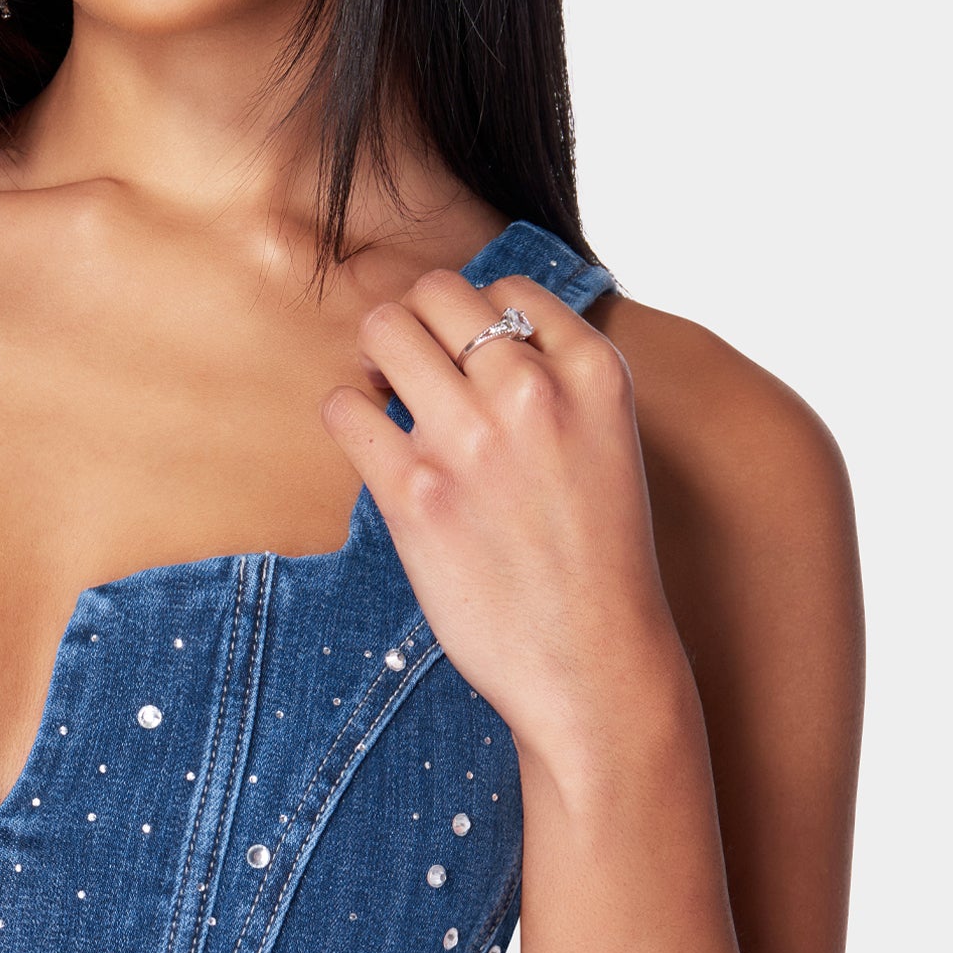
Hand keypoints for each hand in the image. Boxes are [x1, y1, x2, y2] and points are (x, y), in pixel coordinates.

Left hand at [320, 270, 686, 774]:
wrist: (594, 664)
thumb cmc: (596, 560)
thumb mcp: (607, 443)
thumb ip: (555, 383)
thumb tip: (469, 333)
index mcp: (595, 373)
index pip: (509, 287)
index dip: (476, 317)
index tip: (467, 357)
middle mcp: (533, 392)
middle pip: (438, 293)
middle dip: (416, 323)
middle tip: (412, 368)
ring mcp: (470, 441)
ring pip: (384, 330)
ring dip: (375, 356)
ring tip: (386, 393)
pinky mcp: (414, 495)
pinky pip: (346, 408)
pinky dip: (346, 414)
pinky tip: (370, 442)